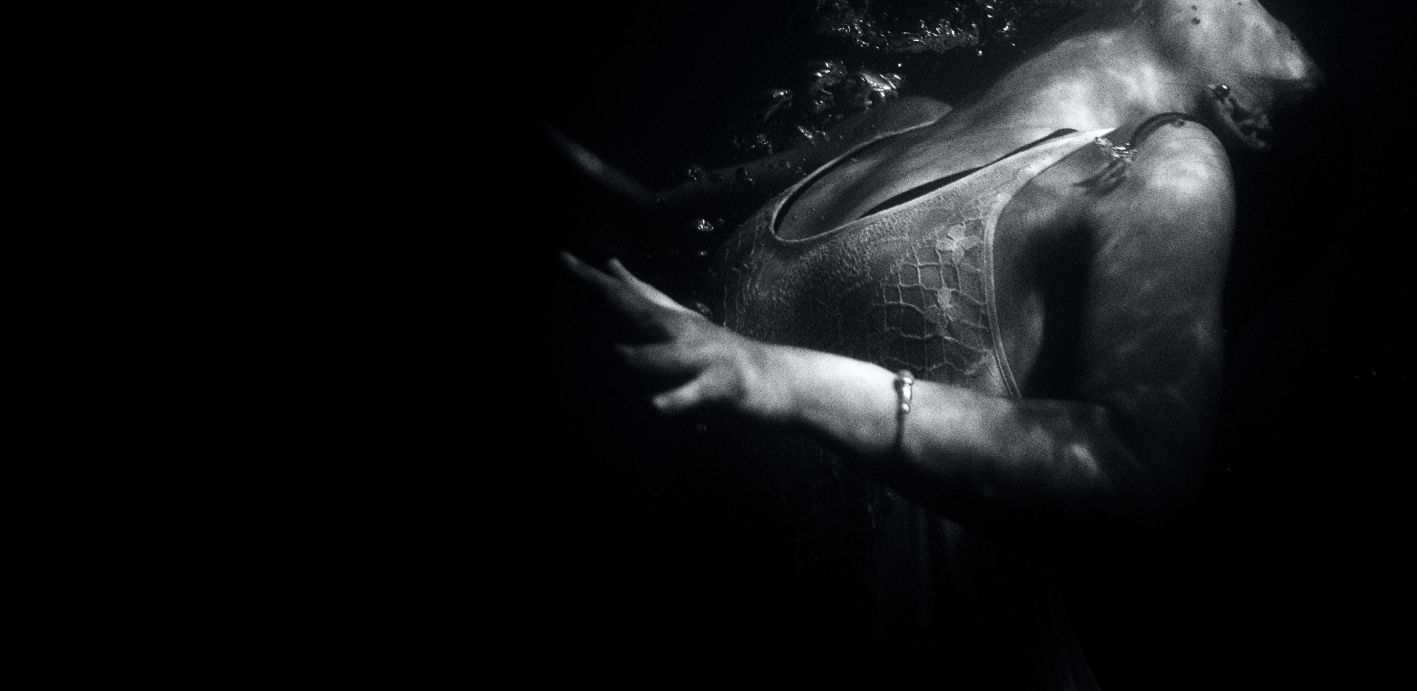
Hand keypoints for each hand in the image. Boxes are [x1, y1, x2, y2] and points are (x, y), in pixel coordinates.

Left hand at [560, 253, 778, 418]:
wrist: (782, 380)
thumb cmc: (722, 355)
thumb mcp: (680, 321)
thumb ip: (645, 297)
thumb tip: (611, 265)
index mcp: (672, 320)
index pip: (628, 295)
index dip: (594, 280)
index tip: (562, 259)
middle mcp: (686, 332)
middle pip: (642, 312)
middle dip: (609, 298)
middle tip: (579, 278)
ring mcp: (706, 358)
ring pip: (667, 356)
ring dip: (641, 356)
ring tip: (616, 354)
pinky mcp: (722, 387)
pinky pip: (694, 396)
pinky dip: (674, 402)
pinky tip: (656, 408)